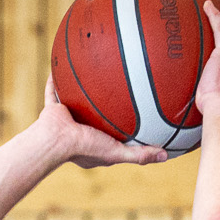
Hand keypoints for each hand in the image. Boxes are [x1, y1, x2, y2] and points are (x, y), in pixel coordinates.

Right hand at [34, 78, 170, 169]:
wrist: (55, 140)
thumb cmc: (85, 148)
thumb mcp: (117, 152)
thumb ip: (140, 154)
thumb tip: (166, 156)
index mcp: (92, 145)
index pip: (110, 136)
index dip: (120, 129)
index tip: (133, 118)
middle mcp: (79, 132)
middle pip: (93, 116)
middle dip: (102, 107)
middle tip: (115, 93)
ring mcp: (66, 120)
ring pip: (76, 102)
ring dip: (83, 91)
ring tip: (94, 73)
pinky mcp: (53, 109)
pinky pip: (55, 90)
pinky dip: (57, 79)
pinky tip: (65, 63)